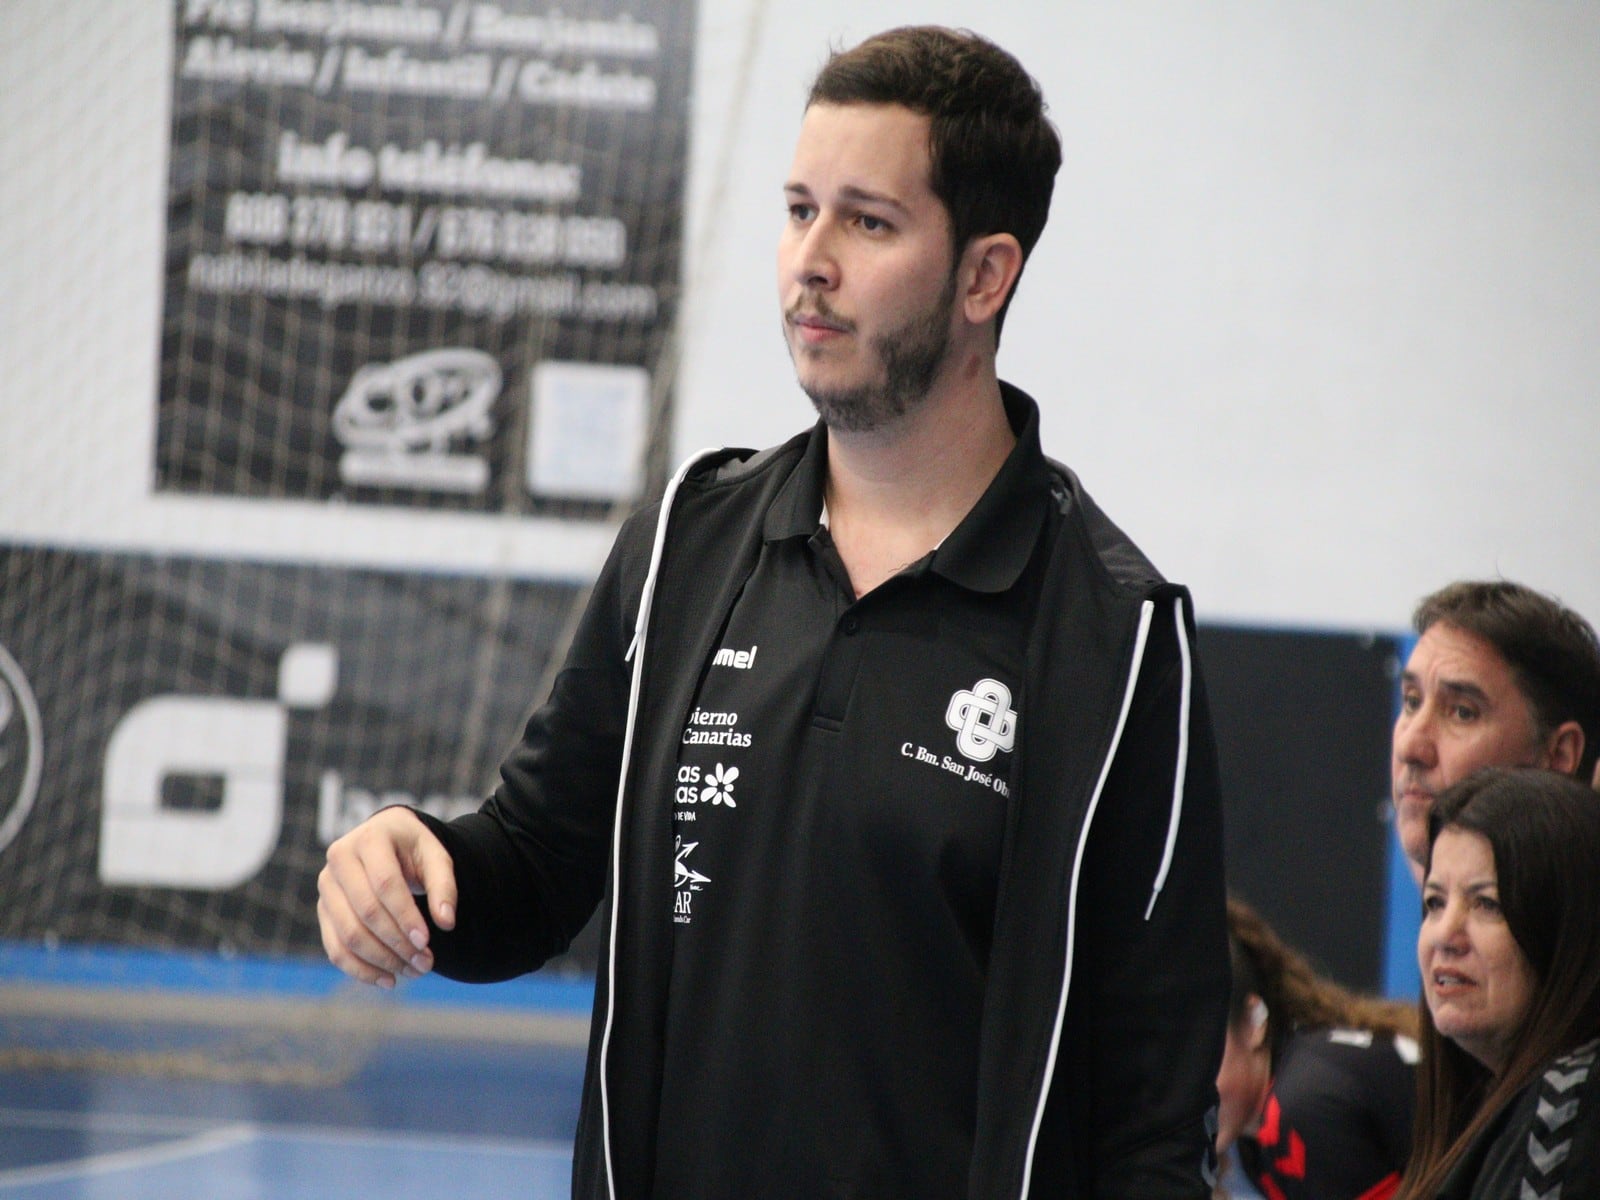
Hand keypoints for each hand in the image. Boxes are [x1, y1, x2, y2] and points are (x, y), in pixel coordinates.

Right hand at [318, 806, 457, 988]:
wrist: (386, 840)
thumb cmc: (413, 849)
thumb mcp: (435, 855)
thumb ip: (444, 885)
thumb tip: (446, 922)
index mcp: (369, 838)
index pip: (385, 884)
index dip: (405, 916)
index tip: (427, 941)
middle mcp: (339, 859)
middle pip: (366, 912)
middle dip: (397, 943)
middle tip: (426, 963)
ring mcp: (327, 886)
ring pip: (348, 934)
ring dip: (382, 960)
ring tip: (413, 971)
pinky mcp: (323, 910)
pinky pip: (335, 948)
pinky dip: (360, 969)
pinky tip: (389, 980)